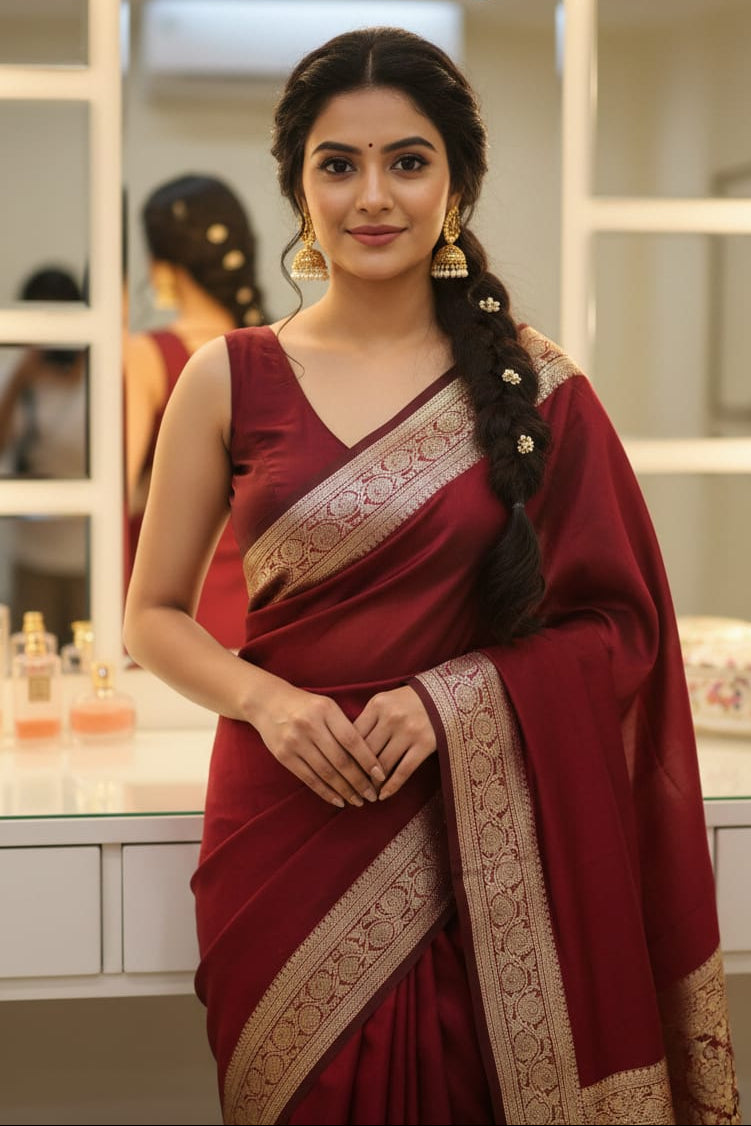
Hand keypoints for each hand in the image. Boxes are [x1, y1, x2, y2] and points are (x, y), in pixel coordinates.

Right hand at [251, 680, 385, 808]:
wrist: (267, 702)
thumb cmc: (306, 706)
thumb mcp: (327, 707)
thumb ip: (345, 727)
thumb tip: (369, 759)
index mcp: (326, 710)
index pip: (352, 740)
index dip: (368, 760)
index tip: (381, 775)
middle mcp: (310, 725)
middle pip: (340, 760)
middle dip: (359, 781)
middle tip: (372, 795)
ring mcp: (295, 741)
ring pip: (326, 772)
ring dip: (344, 790)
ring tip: (358, 801)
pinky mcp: (284, 755)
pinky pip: (309, 778)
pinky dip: (325, 792)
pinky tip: (338, 800)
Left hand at [354, 686, 436, 799]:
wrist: (446, 696)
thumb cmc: (409, 701)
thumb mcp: (385, 702)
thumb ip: (367, 721)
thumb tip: (345, 749)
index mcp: (377, 704)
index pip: (353, 735)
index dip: (344, 756)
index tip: (338, 772)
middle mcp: (391, 717)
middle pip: (366, 752)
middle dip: (356, 774)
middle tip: (349, 789)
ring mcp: (409, 731)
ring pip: (383, 765)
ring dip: (372, 783)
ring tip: (365, 794)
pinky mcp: (425, 744)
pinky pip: (404, 771)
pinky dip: (391, 786)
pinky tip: (383, 795)